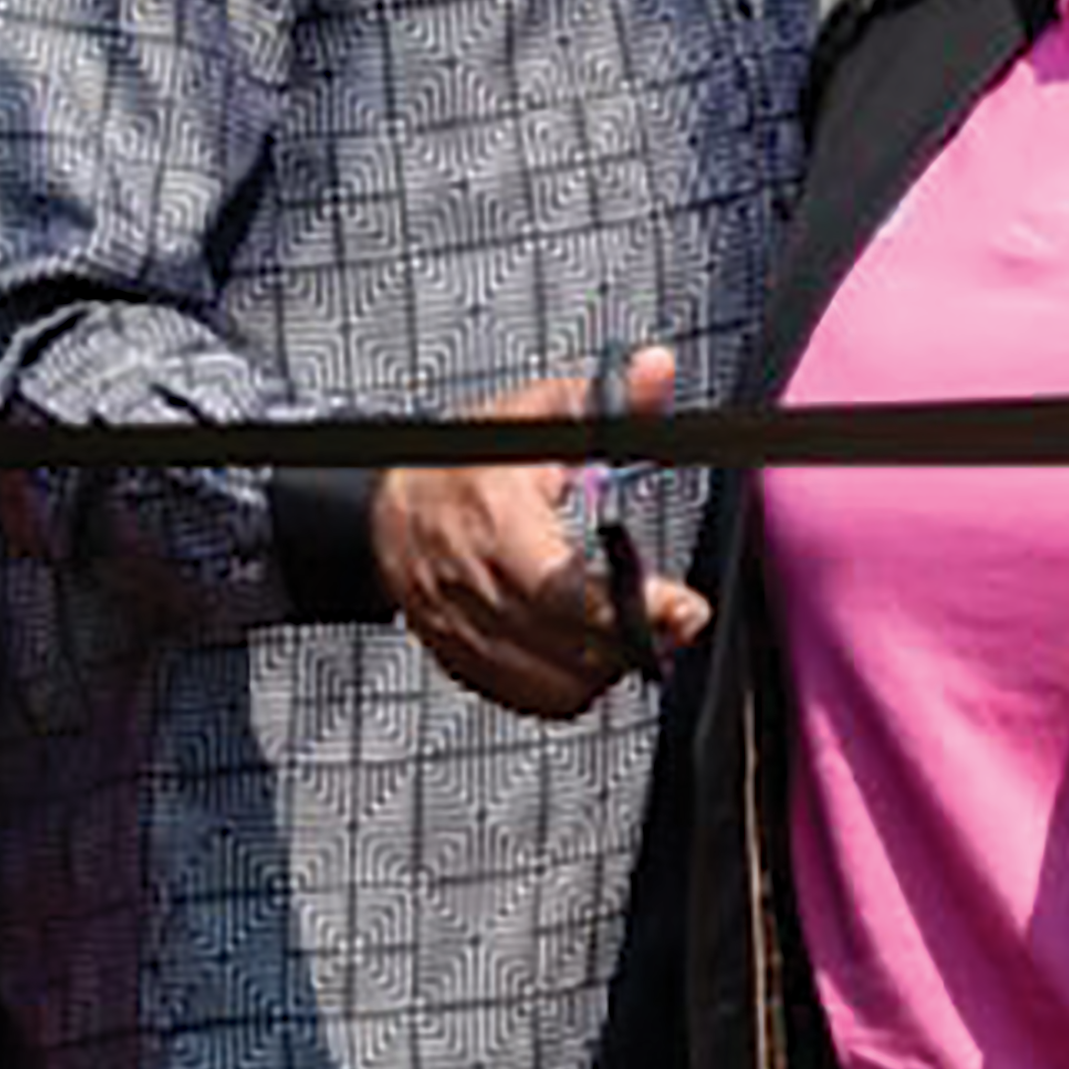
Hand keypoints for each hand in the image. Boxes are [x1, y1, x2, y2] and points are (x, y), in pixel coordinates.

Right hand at [368, 344, 711, 717]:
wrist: (383, 508)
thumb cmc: (465, 463)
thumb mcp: (537, 416)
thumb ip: (609, 402)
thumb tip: (658, 370)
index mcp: (496, 521)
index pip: (565, 587)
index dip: (632, 608)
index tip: (685, 608)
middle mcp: (474, 585)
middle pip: (570, 645)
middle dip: (639, 638)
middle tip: (676, 617)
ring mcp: (464, 631)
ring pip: (556, 684)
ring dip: (609, 666)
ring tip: (631, 629)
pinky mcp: (462, 662)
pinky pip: (529, 699)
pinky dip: (571, 688)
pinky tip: (589, 653)